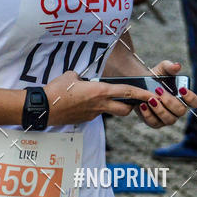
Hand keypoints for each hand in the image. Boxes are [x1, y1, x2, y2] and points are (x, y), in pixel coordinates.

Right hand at [44, 71, 170, 125]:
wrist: (43, 108)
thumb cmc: (57, 90)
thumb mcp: (71, 76)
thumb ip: (83, 76)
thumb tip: (83, 78)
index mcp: (99, 91)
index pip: (127, 92)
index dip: (142, 94)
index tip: (152, 95)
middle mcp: (99, 105)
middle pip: (124, 110)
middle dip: (130, 106)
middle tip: (129, 99)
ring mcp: (92, 115)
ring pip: (109, 112)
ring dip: (111, 107)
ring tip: (100, 98)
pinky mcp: (84, 120)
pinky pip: (94, 114)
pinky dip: (93, 108)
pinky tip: (81, 103)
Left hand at [135, 60, 196, 128]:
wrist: (139, 84)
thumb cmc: (156, 77)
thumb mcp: (162, 69)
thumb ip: (170, 67)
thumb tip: (177, 66)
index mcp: (184, 98)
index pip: (195, 102)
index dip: (191, 98)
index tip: (182, 89)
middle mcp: (177, 110)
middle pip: (181, 111)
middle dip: (170, 101)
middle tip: (158, 91)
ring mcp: (167, 118)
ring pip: (169, 120)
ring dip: (160, 109)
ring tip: (150, 99)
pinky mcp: (155, 122)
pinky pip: (154, 123)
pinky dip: (148, 114)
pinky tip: (143, 105)